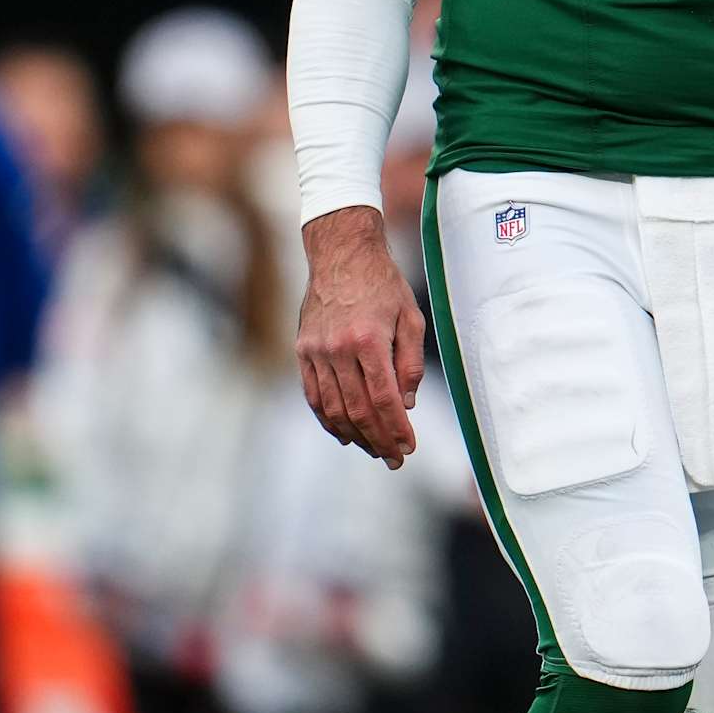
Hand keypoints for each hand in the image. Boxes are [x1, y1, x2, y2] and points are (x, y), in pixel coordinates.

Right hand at [297, 206, 423, 468]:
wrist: (341, 253)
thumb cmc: (383, 284)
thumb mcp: (410, 317)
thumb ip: (410, 362)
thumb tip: (406, 405)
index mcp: (368, 339)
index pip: (384, 398)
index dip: (396, 429)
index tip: (408, 447)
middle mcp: (338, 348)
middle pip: (358, 410)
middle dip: (378, 440)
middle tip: (394, 459)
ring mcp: (316, 350)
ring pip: (333, 408)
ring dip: (354, 435)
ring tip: (373, 450)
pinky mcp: (302, 350)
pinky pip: (313, 394)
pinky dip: (328, 419)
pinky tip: (344, 433)